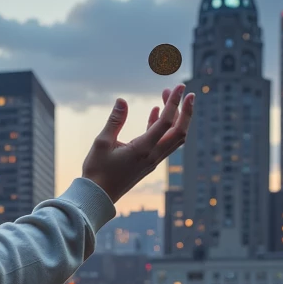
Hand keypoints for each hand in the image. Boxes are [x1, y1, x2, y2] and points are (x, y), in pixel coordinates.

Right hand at [81, 86, 193, 204]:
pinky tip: (154, 113)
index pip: (167, 122)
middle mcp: (153, 156)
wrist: (98, 196)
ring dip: (176, 118)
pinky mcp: (148, 163)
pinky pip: (164, 143)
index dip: (175, 103)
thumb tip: (122, 100)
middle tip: (183, 91)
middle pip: (180, 132)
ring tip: (165, 97)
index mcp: (143, 149)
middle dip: (185, 110)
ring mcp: (153, 161)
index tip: (179, 87)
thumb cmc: (97, 171)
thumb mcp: (102, 143)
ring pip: (175, 138)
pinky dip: (164, 127)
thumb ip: (115, 121)